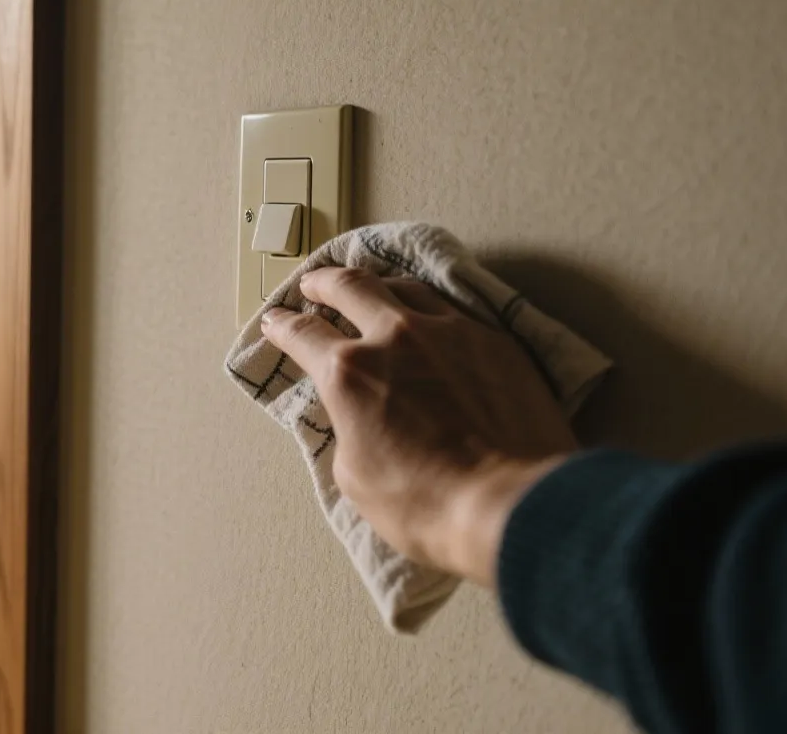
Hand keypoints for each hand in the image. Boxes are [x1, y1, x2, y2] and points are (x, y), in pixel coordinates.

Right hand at [261, 267, 577, 585]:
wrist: (510, 502)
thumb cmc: (427, 503)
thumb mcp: (356, 477)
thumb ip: (349, 429)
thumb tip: (359, 416)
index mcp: (348, 372)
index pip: (303, 334)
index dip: (282, 326)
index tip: (276, 322)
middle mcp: (396, 337)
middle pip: (349, 286)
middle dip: (324, 282)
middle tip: (314, 284)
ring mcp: (450, 332)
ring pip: (405, 286)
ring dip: (379, 284)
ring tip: (372, 287)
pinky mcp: (495, 341)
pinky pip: (453, 307)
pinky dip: (429, 306)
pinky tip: (430, 315)